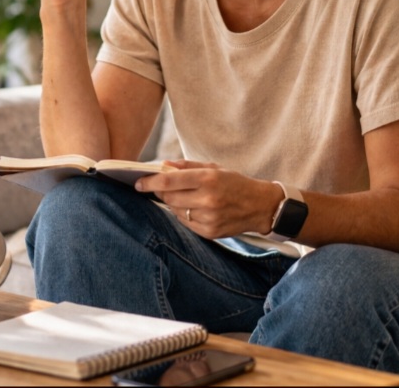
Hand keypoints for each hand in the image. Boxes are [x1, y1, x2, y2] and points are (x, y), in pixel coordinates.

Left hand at [135, 161, 281, 238]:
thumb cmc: (234, 182)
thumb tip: (161, 166)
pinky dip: (184, 214)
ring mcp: (209, 218)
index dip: (150, 182)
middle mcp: (208, 199)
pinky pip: (185, 222)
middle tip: (158, 187)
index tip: (138, 183)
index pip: (169, 181)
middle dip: (159, 191)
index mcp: (208, 179)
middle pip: (169, 197)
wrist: (261, 206)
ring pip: (175, 211)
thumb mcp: (213, 167)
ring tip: (184, 196)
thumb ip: (185, 166)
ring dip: (173, 203)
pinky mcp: (210, 232)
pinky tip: (194, 208)